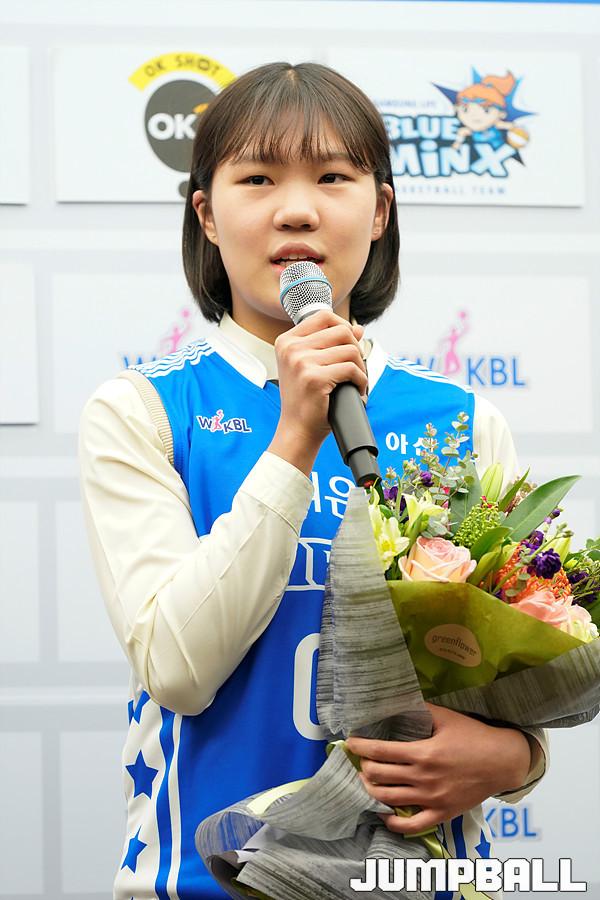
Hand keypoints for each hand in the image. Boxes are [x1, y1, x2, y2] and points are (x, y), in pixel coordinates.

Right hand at [268, 310, 366, 474]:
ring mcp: (301, 362)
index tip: (350, 344)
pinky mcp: (314, 378)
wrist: (297, 430)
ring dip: (360, 367)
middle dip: (356, 349)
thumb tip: (358, 328)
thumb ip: (330, 344)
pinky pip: (352, 369)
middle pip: (341, 331)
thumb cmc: (305, 399)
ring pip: (350, 350)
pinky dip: (361, 380)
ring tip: (356, 381)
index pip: (323, 316)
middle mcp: (291, 349)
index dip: (343, 325)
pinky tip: (357, 390)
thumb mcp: (312, 366)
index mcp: (286, 342)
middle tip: (355, 368)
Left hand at [346, 703, 531, 834]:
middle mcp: (424, 778)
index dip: (360, 747)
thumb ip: (421, 710)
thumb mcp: (447, 717)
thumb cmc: (474, 736)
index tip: (350, 743)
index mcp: (423, 753)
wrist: (502, 762)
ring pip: (389, 800)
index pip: (380, 752)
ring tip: (367, 780)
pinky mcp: (442, 814)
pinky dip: (393, 822)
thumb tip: (398, 701)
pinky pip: (411, 825)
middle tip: (361, 760)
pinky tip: (384, 814)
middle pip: (379, 776)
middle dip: (364, 767)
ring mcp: (432, 799)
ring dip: (372, 790)